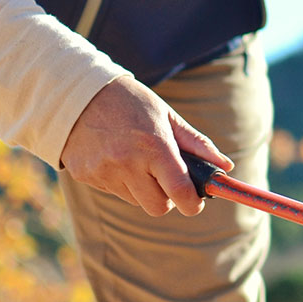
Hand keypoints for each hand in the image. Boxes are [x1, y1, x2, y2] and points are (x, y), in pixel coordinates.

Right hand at [60, 75, 232, 215]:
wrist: (76, 93)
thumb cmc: (130, 102)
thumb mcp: (166, 116)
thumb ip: (196, 144)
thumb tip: (225, 167)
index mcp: (153, 146)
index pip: (180, 192)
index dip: (193, 203)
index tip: (196, 202)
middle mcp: (127, 163)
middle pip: (158, 207)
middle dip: (168, 199)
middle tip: (166, 180)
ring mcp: (104, 172)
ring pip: (136, 201)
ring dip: (143, 189)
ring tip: (136, 159)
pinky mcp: (86, 176)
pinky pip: (114, 191)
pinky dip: (120, 182)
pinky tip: (114, 156)